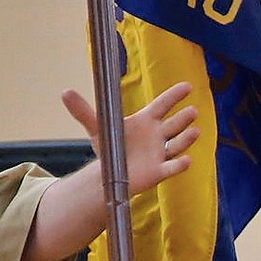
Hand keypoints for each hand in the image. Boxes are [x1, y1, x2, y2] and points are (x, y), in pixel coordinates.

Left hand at [61, 83, 199, 195]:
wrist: (111, 173)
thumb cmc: (110, 147)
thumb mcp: (96, 128)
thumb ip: (83, 111)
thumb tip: (65, 92)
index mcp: (146, 121)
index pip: (163, 105)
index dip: (175, 96)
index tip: (187, 87)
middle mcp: (157, 135)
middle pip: (174, 124)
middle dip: (184, 118)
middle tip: (192, 111)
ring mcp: (160, 153)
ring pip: (177, 144)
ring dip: (187, 138)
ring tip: (195, 131)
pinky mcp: (159, 171)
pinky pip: (172, 167)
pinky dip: (180, 165)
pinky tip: (187, 160)